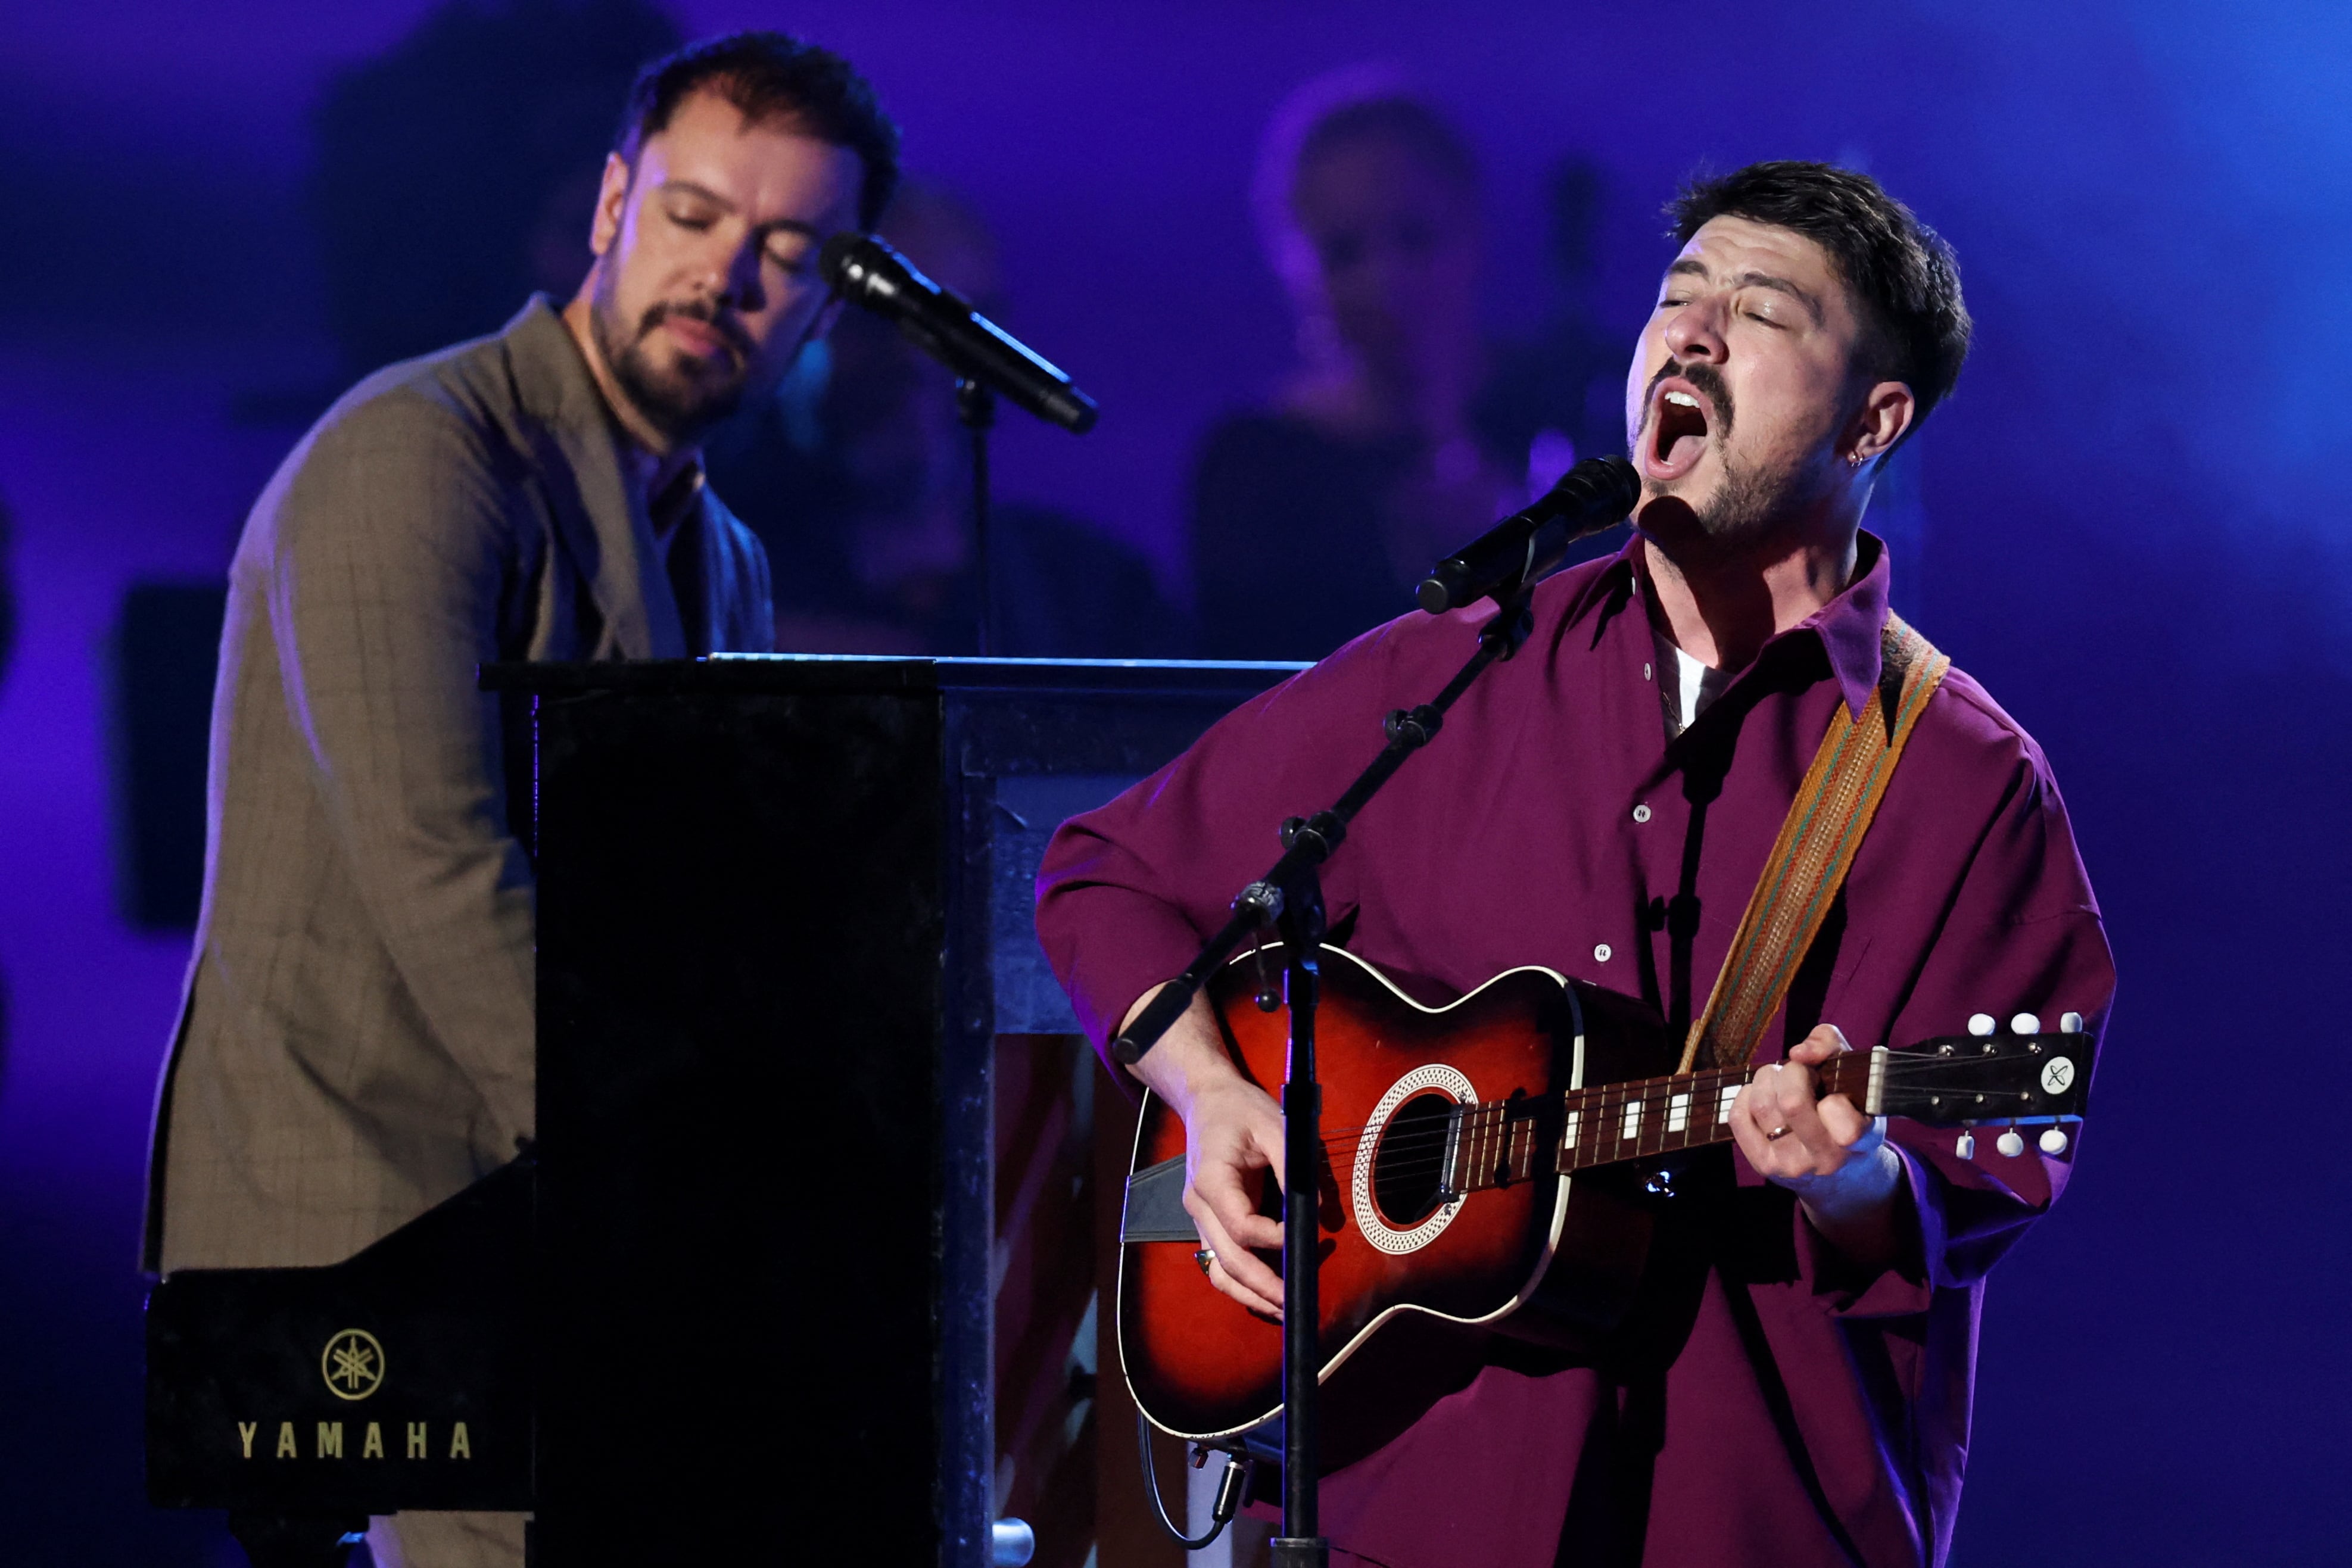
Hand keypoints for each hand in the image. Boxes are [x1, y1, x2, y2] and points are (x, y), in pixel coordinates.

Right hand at [1177, 1076, 1288, 1316]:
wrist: (1206, 1099)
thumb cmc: (1241, 1109)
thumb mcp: (1275, 1126)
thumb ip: (1295, 1168)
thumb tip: (1319, 1210)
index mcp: (1211, 1179)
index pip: (1241, 1225)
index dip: (1275, 1238)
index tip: (1306, 1236)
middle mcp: (1199, 1205)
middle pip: (1227, 1260)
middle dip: (1261, 1286)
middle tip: (1294, 1303)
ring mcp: (1198, 1217)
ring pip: (1217, 1270)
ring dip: (1248, 1294)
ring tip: (1281, 1310)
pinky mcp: (1207, 1222)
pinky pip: (1219, 1261)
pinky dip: (1239, 1282)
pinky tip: (1264, 1294)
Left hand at [1731, 1024, 1903, 1262]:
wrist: (1839, 1175)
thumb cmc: (1847, 1112)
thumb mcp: (1855, 1076)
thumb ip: (1831, 1045)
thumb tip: (1799, 1052)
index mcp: (1860, 1139)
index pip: (1848, 1127)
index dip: (1835, 1102)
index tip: (1833, 1098)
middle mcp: (1827, 1158)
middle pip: (1792, 1101)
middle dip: (1791, 1072)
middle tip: (1800, 1073)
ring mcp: (1793, 1165)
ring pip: (1762, 1104)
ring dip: (1767, 1080)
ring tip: (1780, 1082)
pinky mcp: (1765, 1167)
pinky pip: (1739, 1118)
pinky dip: (1746, 1096)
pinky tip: (1763, 1097)